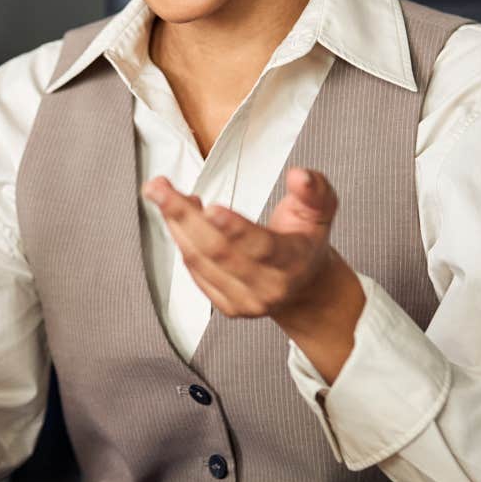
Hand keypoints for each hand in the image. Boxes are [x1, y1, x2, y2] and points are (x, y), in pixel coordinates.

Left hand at [143, 168, 364, 378]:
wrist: (304, 288)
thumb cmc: (306, 241)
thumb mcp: (321, 211)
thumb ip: (314, 190)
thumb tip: (299, 175)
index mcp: (293, 261)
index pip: (261, 247)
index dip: (235, 228)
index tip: (210, 207)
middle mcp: (268, 287)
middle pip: (218, 252)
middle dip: (184, 216)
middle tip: (159, 188)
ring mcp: (245, 300)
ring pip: (200, 260)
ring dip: (176, 224)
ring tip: (163, 193)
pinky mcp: (226, 306)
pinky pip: (194, 271)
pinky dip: (181, 240)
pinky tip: (177, 216)